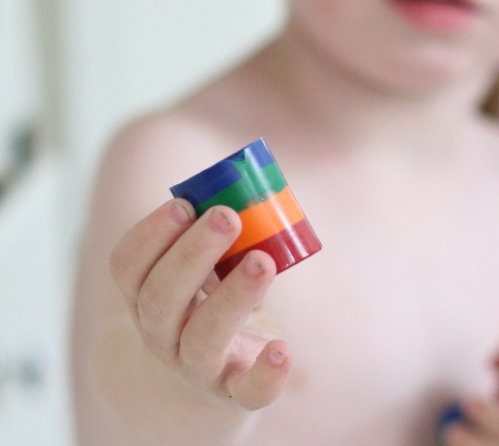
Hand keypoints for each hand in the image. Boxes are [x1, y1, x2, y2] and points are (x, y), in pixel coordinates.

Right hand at [109, 199, 291, 410]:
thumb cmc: (210, 301)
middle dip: (193, 254)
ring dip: (233, 296)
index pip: (128, 267)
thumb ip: (219, 239)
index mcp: (145, 296)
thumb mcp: (205, 270)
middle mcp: (161, 333)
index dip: (151, 234)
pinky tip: (282, 350)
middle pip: (161, 299)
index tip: (184, 203)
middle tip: (227, 217)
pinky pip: (247, 391)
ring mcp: (197, 366)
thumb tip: (246, 194)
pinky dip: (266, 374)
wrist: (214, 369)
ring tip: (262, 261)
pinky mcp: (236, 388)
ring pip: (202, 338)